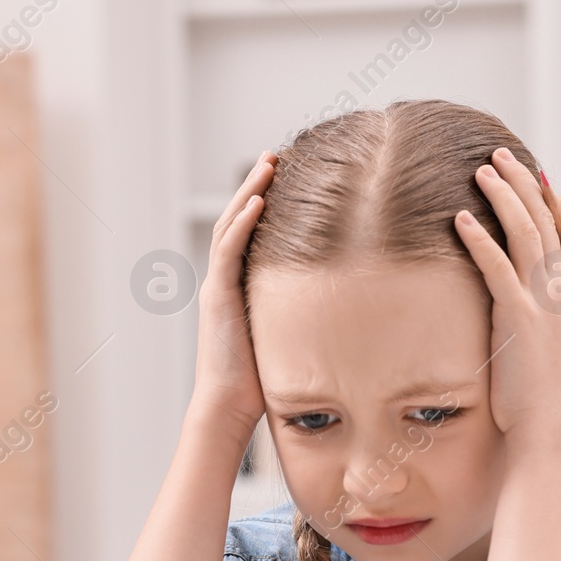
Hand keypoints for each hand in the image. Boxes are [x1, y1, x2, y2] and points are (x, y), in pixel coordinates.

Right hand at [191, 153, 274, 435]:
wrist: (229, 407)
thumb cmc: (260, 381)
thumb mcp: (286, 336)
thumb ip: (301, 314)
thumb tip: (343, 307)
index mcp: (237, 287)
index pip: (249, 232)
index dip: (264, 201)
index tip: (288, 176)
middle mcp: (223, 280)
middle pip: (237, 218)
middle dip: (256, 183)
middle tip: (276, 153)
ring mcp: (217, 285)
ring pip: (230, 225)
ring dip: (249, 190)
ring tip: (269, 162)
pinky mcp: (217, 296)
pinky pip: (228, 250)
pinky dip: (242, 223)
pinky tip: (259, 200)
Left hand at [454, 148, 560, 444]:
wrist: (550, 431)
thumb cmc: (544, 399)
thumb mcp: (551, 348)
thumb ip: (543, 319)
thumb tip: (523, 305)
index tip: (540, 188)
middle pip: (552, 219)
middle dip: (525, 182)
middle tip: (502, 156)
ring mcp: (545, 303)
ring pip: (527, 232)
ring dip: (502, 196)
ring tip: (481, 171)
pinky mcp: (518, 318)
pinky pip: (497, 266)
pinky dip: (479, 238)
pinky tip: (459, 219)